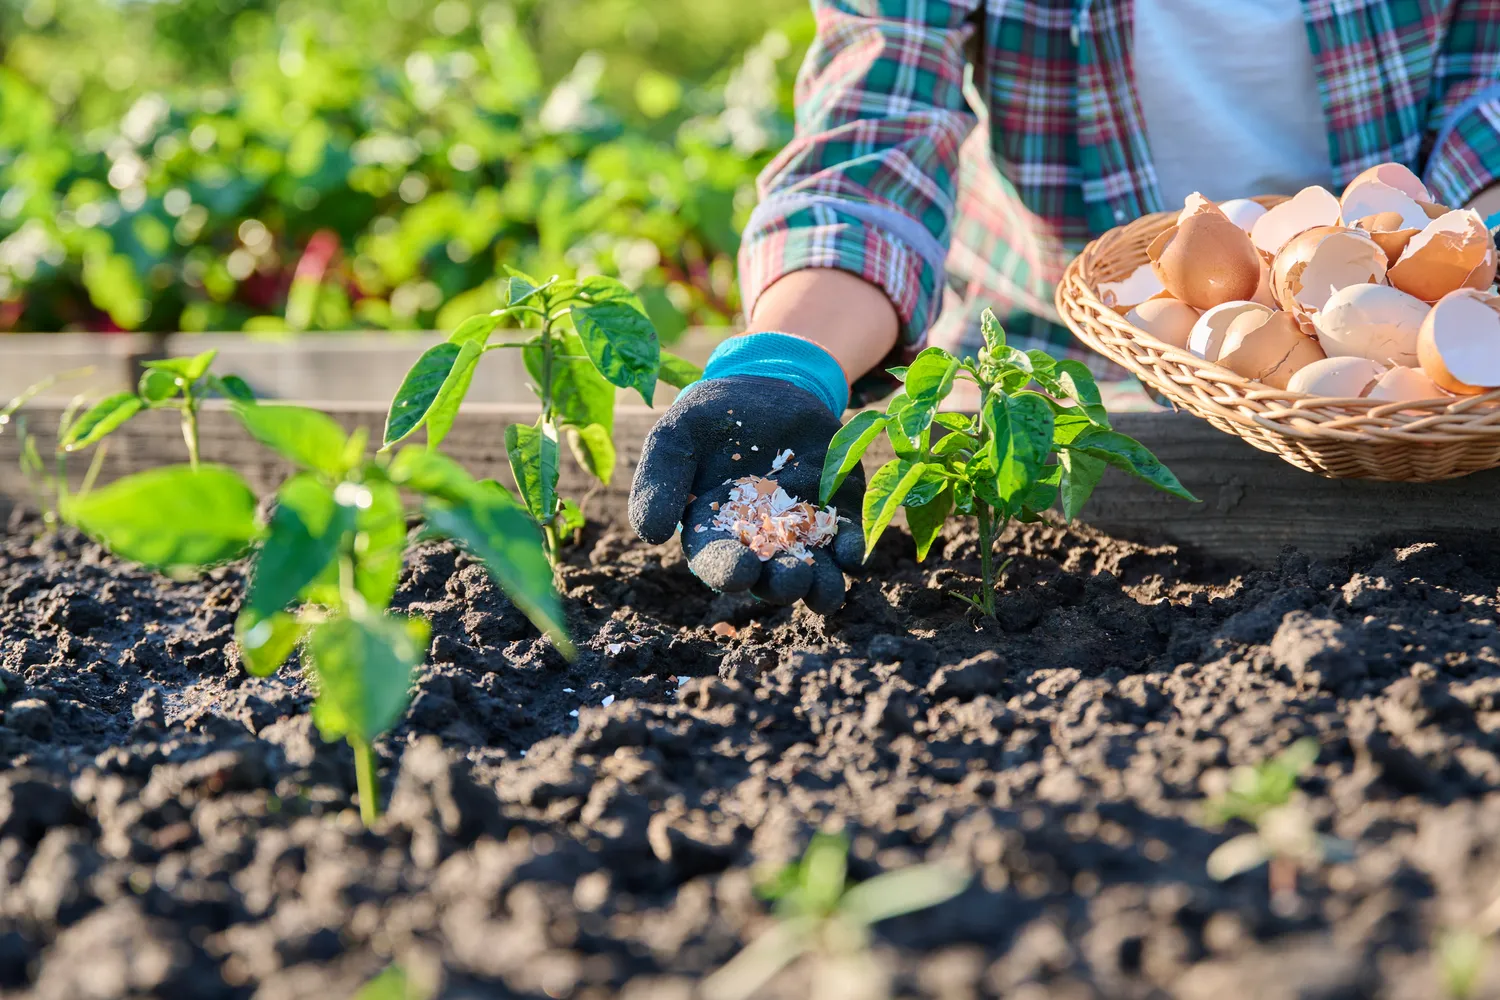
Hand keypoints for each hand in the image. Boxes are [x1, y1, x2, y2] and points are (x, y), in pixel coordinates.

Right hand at [628, 375, 865, 613]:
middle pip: (770, 577)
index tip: (740, 571)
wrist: (763, 389)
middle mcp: (759, 543)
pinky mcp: (835, 513)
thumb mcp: (675, 438)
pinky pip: (846, 541)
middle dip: (781, 583)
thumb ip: (660, 482)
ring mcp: (801, 532)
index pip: (719, 562)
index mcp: (715, 533)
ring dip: (822, 585)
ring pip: (814, 573)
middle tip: (791, 578)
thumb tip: (652, 534)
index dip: (728, 571)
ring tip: (826, 588)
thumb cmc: (710, 419)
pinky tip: (854, 553)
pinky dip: (852, 551)